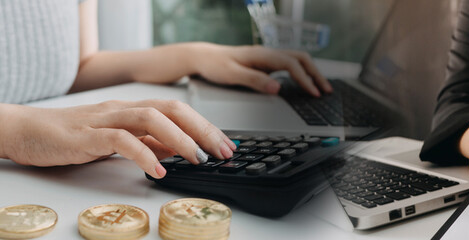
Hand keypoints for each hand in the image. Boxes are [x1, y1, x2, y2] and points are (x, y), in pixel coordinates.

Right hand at [0, 100, 235, 178]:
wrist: (27, 131)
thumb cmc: (72, 136)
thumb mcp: (118, 138)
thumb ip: (148, 142)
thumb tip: (181, 150)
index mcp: (133, 109)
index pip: (178, 111)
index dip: (206, 126)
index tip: (227, 145)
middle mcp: (123, 109)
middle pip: (172, 109)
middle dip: (202, 130)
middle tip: (222, 151)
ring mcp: (106, 119)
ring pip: (150, 119)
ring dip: (179, 139)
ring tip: (197, 159)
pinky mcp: (87, 135)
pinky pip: (120, 140)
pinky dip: (143, 154)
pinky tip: (157, 169)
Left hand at [193, 43, 332, 96]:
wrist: (203, 57)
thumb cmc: (215, 66)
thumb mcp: (232, 75)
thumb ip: (255, 80)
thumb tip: (278, 87)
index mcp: (262, 55)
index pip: (292, 65)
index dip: (305, 79)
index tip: (314, 94)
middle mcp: (268, 53)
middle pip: (301, 59)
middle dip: (316, 74)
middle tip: (327, 91)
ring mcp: (268, 57)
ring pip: (298, 60)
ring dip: (312, 73)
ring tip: (321, 88)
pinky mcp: (267, 63)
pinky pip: (291, 65)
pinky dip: (303, 73)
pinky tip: (305, 83)